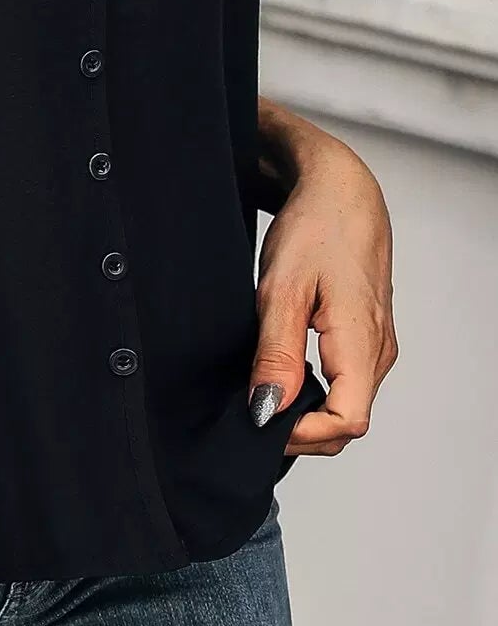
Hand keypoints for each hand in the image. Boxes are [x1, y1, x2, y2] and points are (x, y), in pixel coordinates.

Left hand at [249, 115, 397, 454]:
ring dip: (304, 413)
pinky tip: (279, 374)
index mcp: (364, 343)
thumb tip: (267, 409)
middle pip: (346, 422)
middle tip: (248, 411)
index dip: (302, 434)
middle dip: (299, 430)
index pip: (348, 422)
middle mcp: (378, 351)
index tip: (257, 420)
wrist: (340, 191)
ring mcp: (375, 345)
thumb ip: (276, 353)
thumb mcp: (282, 289)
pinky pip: (344, 383)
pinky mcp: (365, 336)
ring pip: (345, 404)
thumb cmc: (316, 229)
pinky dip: (313, 392)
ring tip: (258, 392)